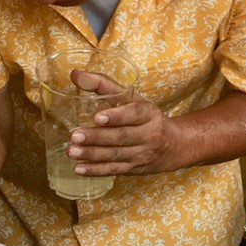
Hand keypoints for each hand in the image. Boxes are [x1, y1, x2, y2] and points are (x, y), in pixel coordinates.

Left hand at [67, 71, 181, 175]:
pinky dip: (96, 171)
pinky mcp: (133, 168)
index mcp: (148, 113)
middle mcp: (148, 134)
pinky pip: (114, 170)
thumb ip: (104, 85)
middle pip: (122, 136)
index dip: (117, 116)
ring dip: (92, 154)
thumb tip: (76, 74)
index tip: (98, 117)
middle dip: (97, 137)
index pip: (134, 114)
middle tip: (75, 135)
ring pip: (116, 155)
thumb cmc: (145, 117)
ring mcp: (141, 154)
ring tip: (72, 151)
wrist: (173, 145)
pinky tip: (79, 169)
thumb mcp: (132, 98)